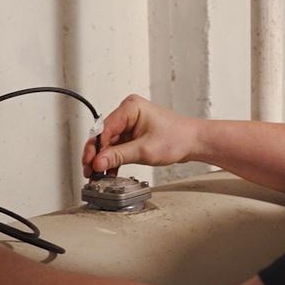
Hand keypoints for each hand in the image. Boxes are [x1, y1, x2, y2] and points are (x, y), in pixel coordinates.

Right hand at [81, 94, 201, 176]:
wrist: (193, 142)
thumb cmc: (177, 138)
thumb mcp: (144, 150)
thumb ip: (119, 156)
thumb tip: (98, 162)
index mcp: (130, 107)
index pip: (105, 129)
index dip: (96, 148)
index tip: (92, 164)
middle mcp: (128, 112)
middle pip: (104, 135)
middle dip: (97, 155)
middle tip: (90, 172)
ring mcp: (130, 123)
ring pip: (109, 143)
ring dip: (104, 159)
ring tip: (98, 176)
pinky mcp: (133, 133)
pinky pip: (117, 146)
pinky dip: (113, 159)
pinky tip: (109, 172)